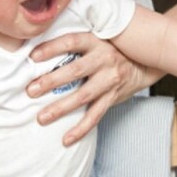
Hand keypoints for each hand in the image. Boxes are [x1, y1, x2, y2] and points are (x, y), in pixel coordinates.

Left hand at [27, 32, 153, 144]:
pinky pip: (95, 115)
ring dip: (61, 108)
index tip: (33, 56)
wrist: (145, 62)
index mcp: (96, 41)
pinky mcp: (112, 97)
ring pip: (83, 96)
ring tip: (42, 118)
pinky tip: (66, 139)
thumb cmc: (113, 49)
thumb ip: (77, 44)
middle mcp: (104, 60)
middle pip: (75, 70)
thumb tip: (41, 51)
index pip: (71, 42)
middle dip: (51, 81)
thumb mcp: (100, 38)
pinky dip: (81, 128)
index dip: (52, 48)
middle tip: (31, 90)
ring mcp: (109, 80)